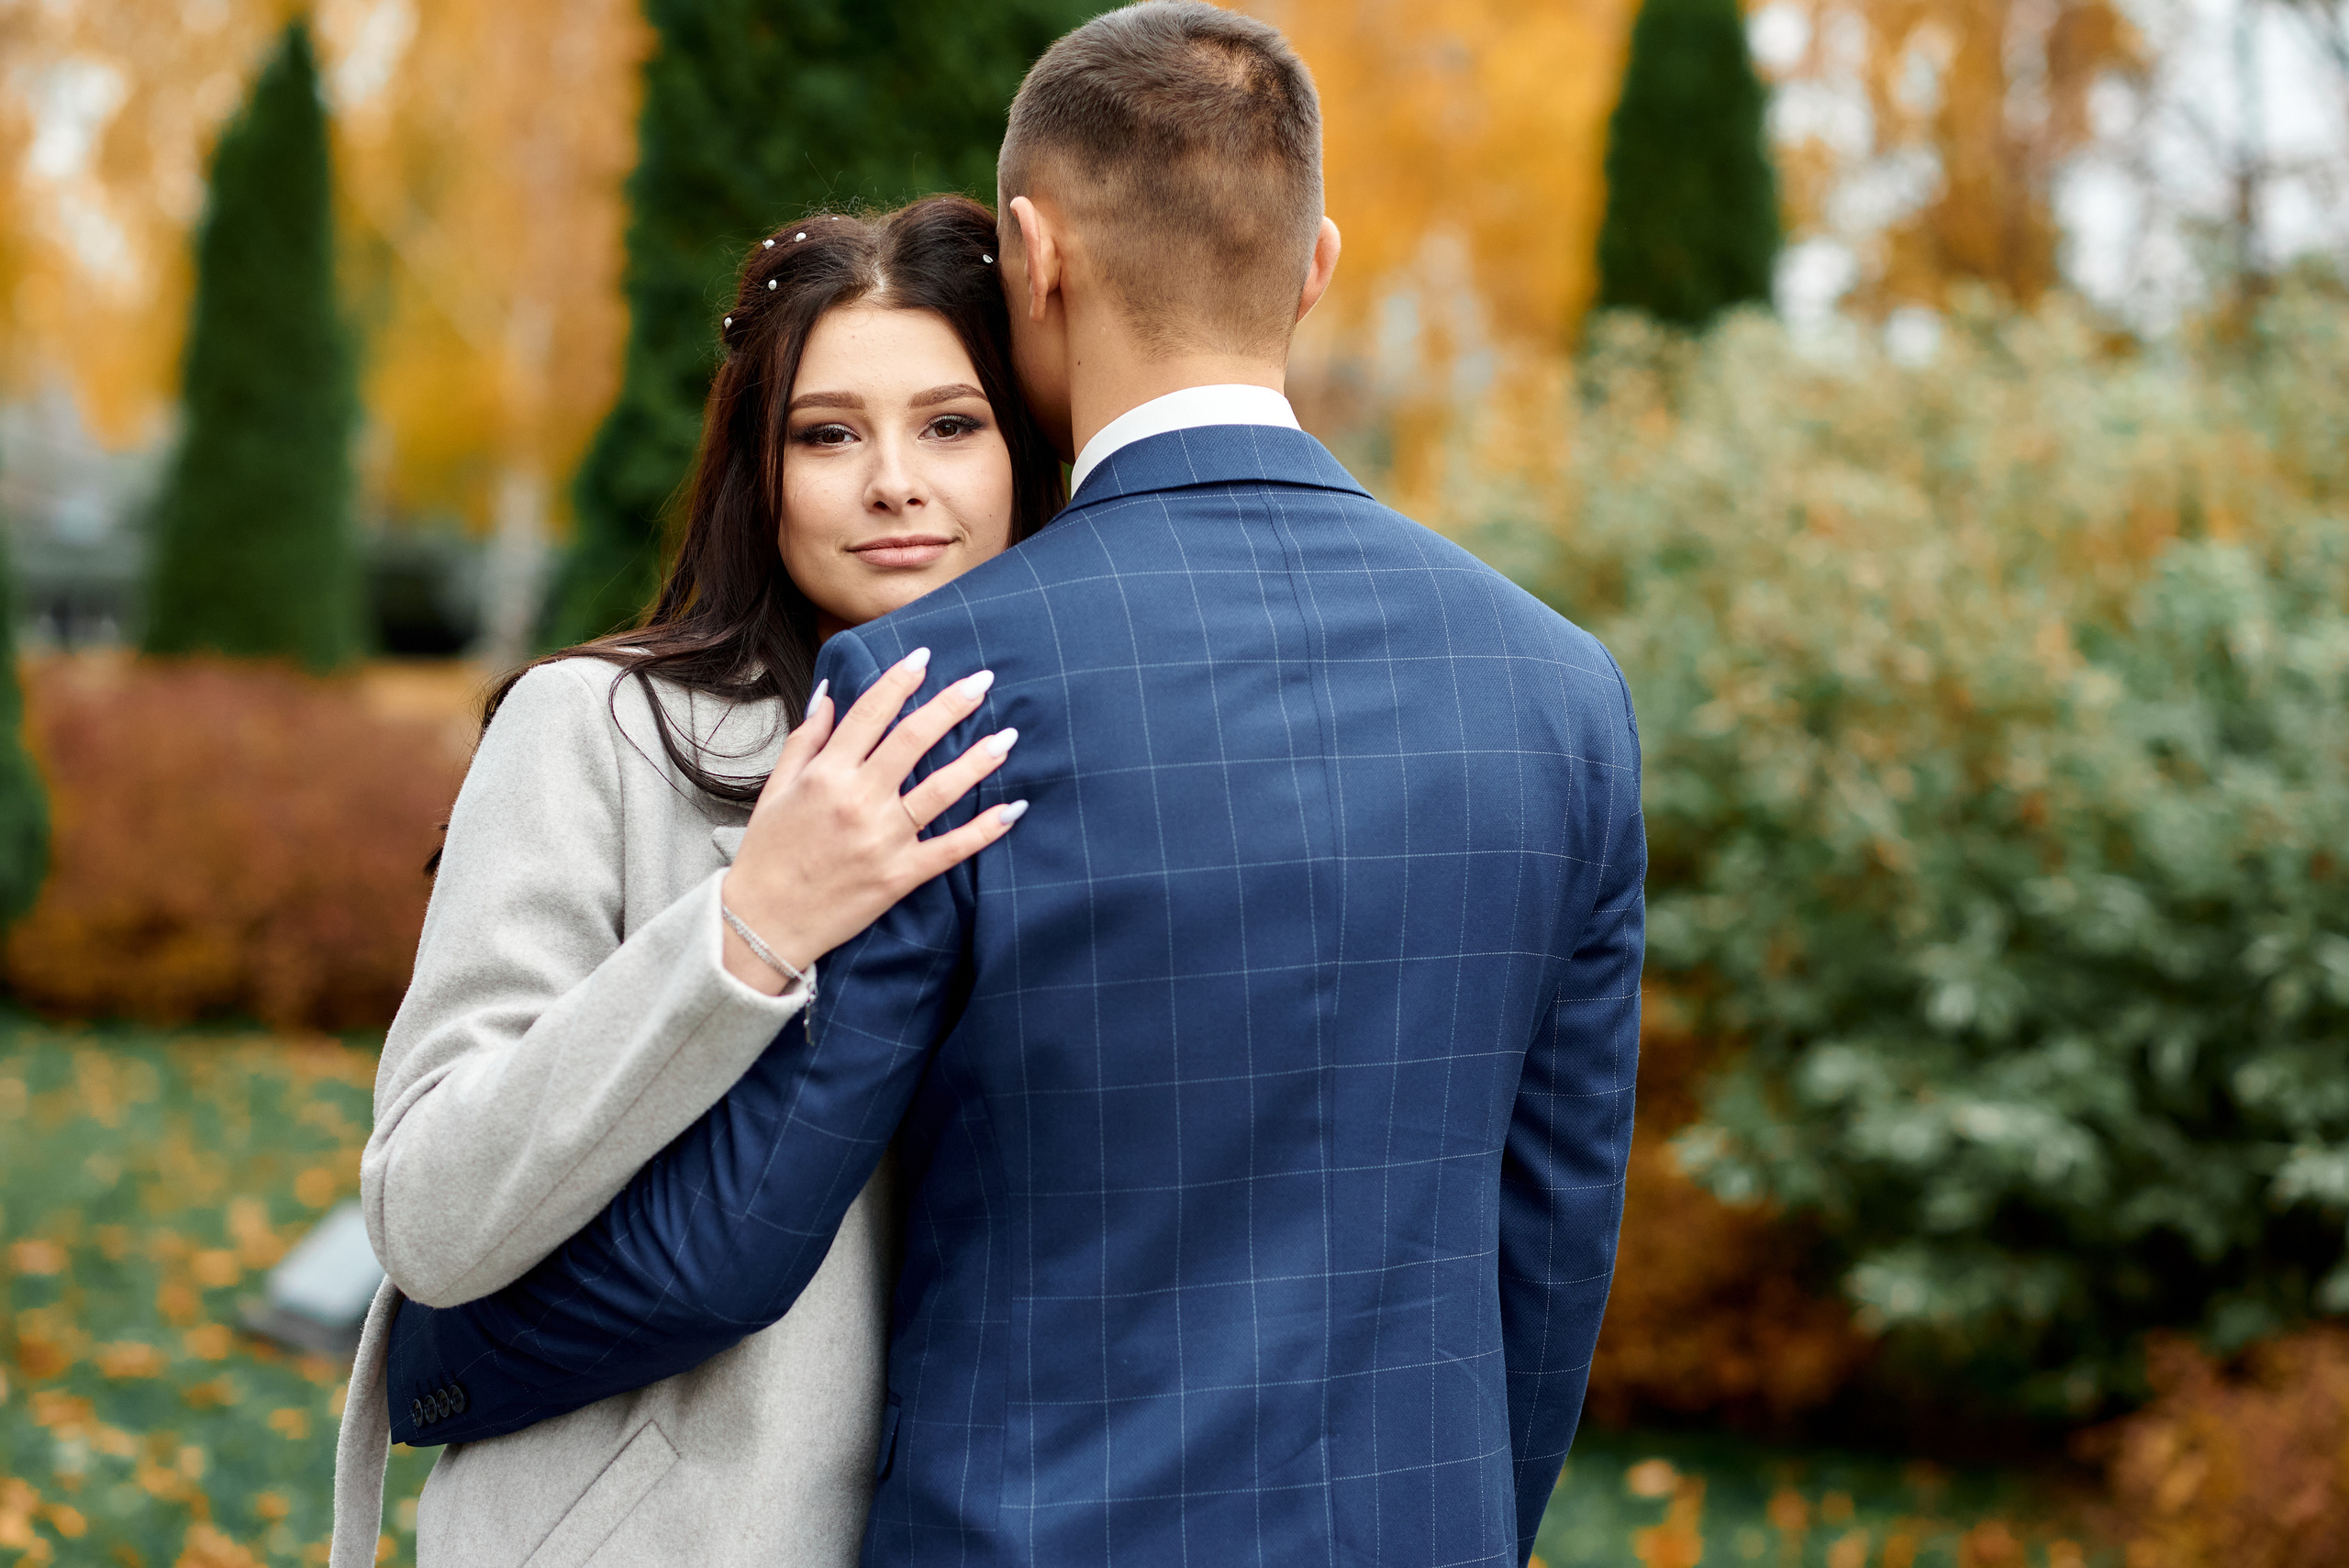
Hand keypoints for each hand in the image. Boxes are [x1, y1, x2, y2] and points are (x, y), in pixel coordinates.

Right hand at [718, 647, 1025, 995]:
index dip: (899, 681)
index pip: (870, 713)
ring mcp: (883, 839)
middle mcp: (858, 800)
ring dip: (979, 760)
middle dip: (951, 705)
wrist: (762, 923)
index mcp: (826, 774)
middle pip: (913, 740)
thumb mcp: (776, 789)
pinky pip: (950, 849)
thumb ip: (805, 741)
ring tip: (1009, 736)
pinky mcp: (899, 875)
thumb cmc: (768, 854)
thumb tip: (829, 695)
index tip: (925, 656)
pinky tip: (1014, 810)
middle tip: (983, 680)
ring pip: (940, 790)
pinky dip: (984, 830)